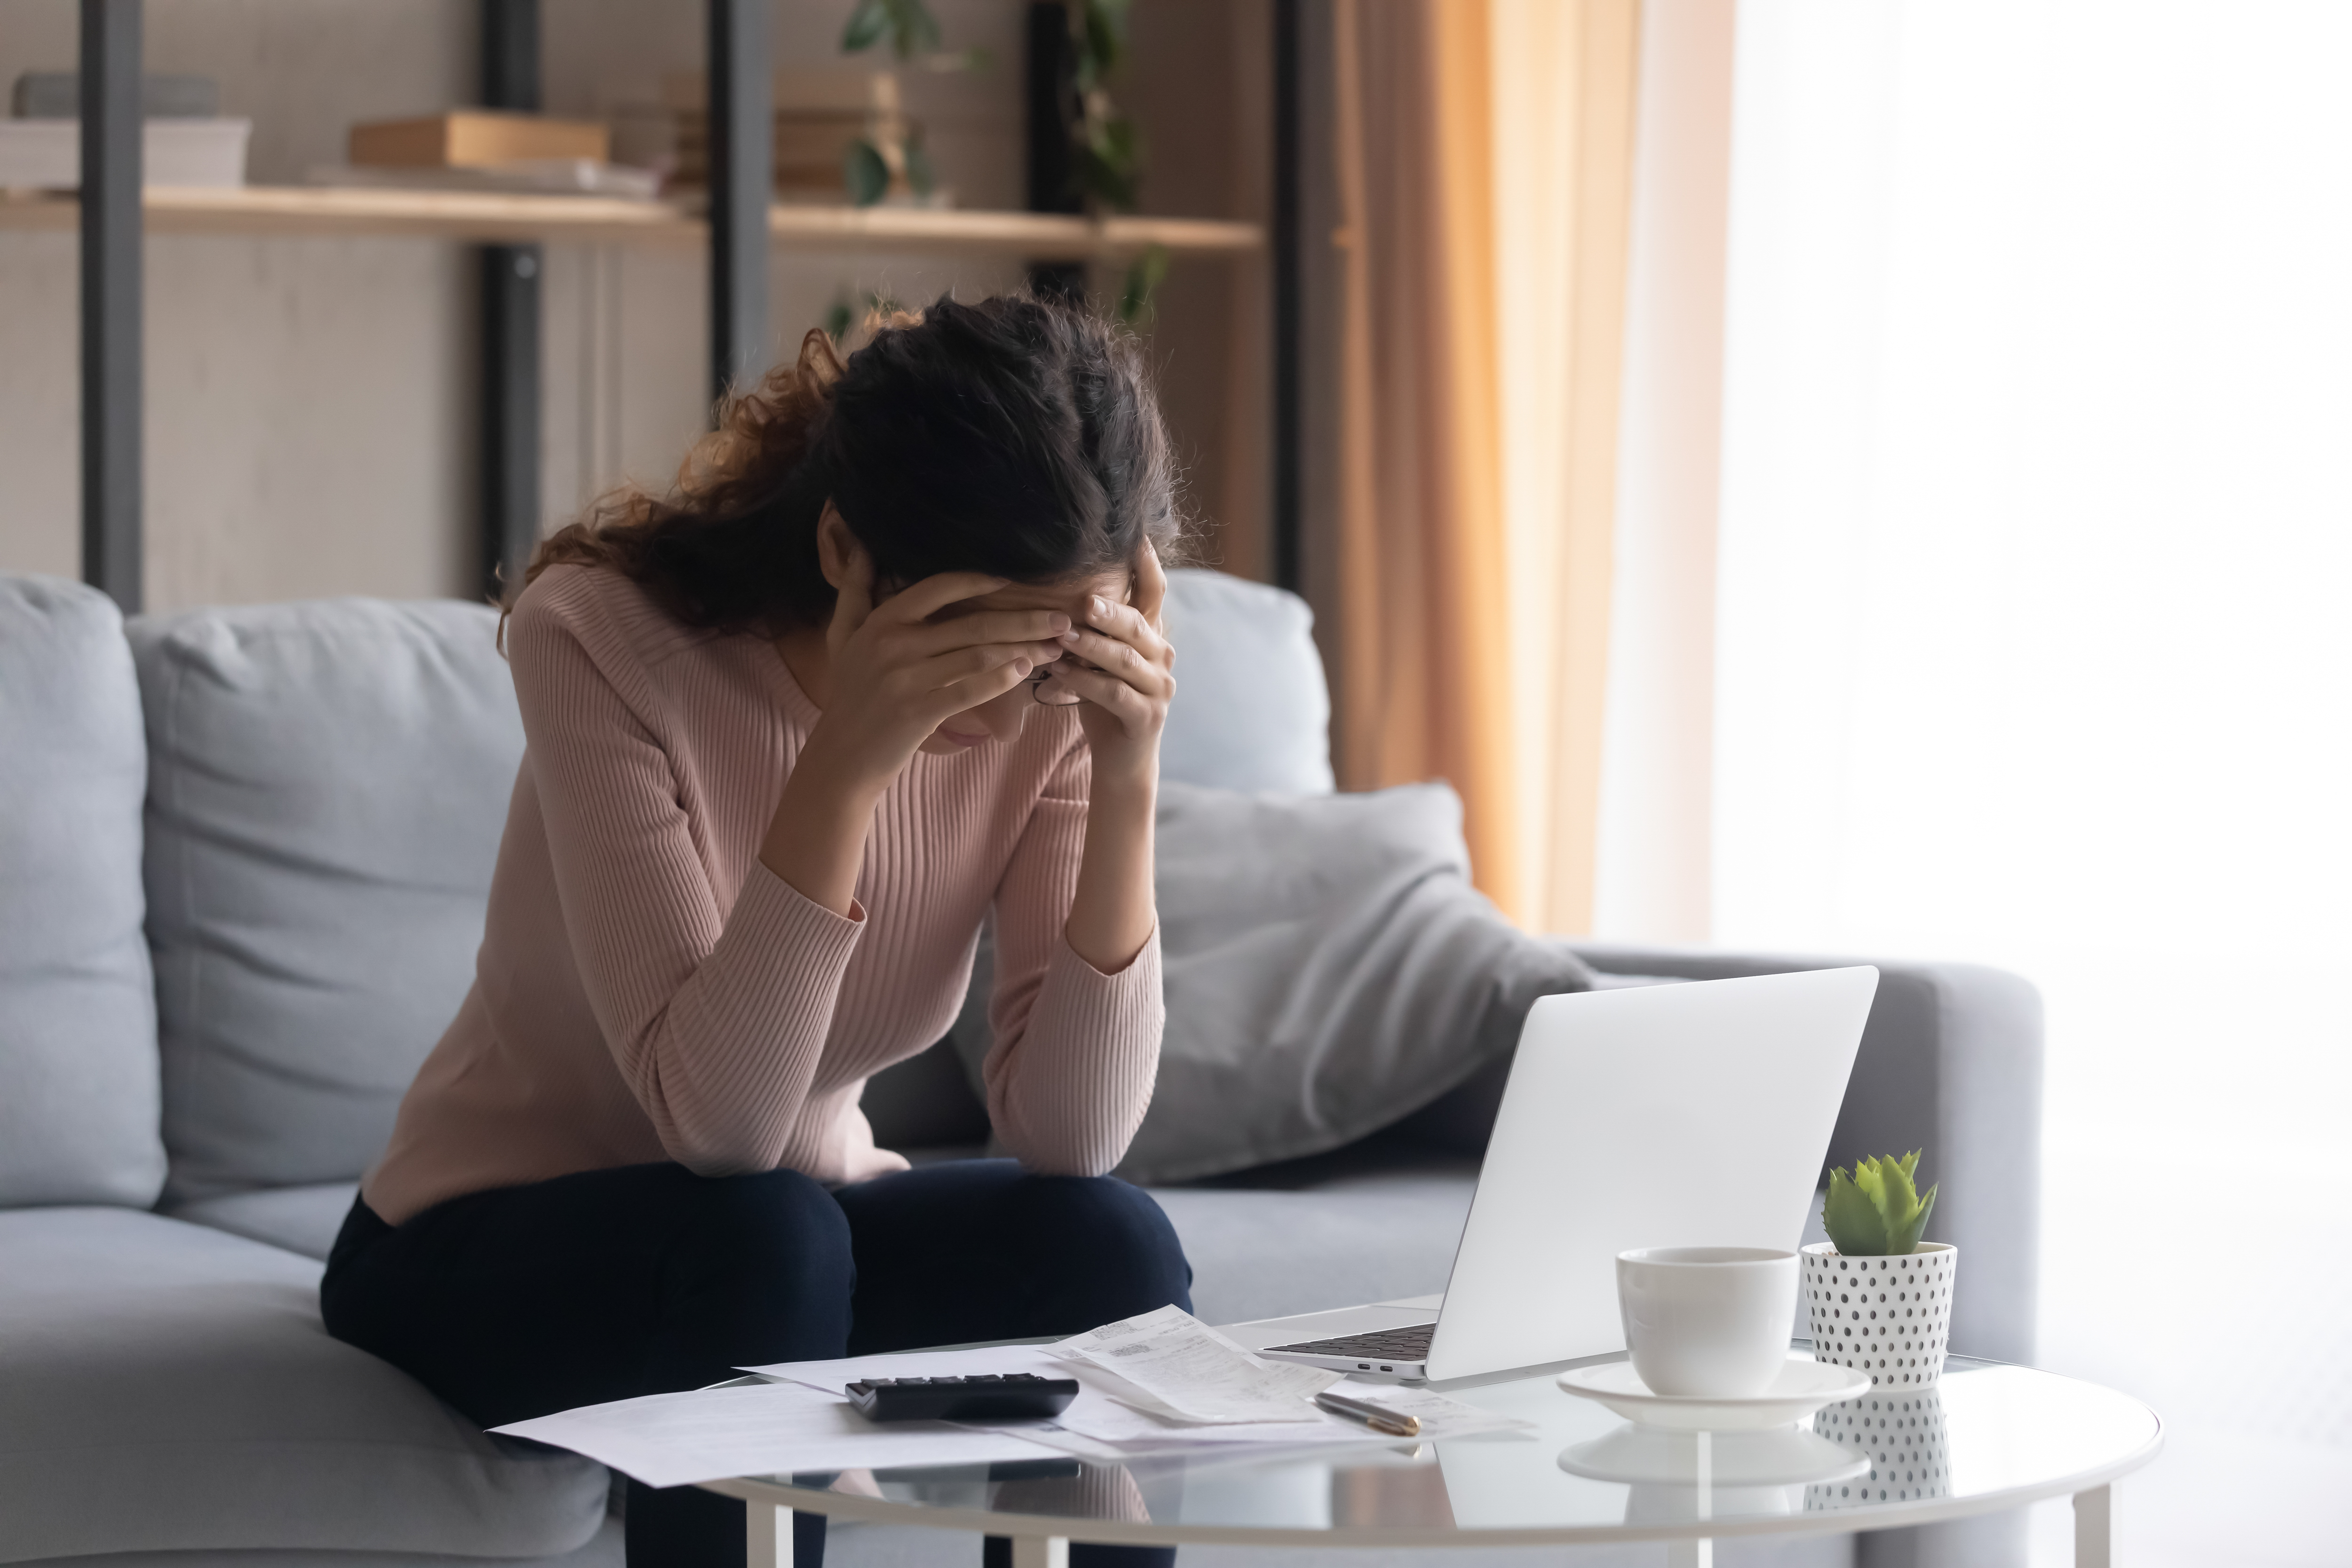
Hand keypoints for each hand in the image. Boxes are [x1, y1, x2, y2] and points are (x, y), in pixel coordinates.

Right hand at [803, 549, 1068, 790]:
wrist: (842, 756)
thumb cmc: (848, 693)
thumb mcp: (842, 637)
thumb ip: (854, 591)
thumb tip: (861, 548)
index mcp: (882, 621)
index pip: (939, 587)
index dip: (980, 580)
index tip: (1014, 580)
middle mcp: (894, 644)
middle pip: (972, 623)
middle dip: (1024, 619)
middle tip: (1062, 618)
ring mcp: (906, 679)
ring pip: (979, 655)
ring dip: (1024, 649)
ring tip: (1055, 647)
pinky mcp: (919, 712)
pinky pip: (970, 689)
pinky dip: (1001, 679)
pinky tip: (1026, 671)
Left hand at [1041, 540, 1174, 780]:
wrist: (1121, 760)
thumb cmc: (1104, 702)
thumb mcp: (1100, 659)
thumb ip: (1095, 628)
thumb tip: (1063, 585)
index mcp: (1152, 637)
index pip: (1155, 592)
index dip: (1148, 564)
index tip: (1136, 536)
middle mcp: (1162, 657)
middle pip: (1139, 624)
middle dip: (1110, 611)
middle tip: (1083, 600)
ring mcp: (1159, 688)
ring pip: (1125, 659)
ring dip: (1090, 646)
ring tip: (1060, 636)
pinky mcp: (1147, 717)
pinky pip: (1114, 693)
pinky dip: (1084, 682)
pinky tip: (1058, 673)